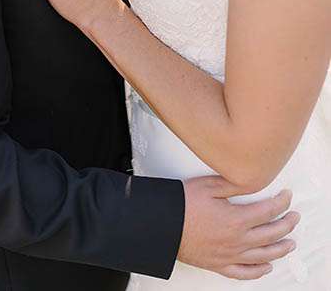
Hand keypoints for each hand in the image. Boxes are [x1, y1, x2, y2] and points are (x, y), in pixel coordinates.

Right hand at [179, 176, 298, 279]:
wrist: (161, 225)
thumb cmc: (180, 205)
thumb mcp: (207, 186)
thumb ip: (233, 184)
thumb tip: (252, 182)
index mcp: (237, 219)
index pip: (270, 210)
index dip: (282, 202)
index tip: (287, 196)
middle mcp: (239, 240)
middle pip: (273, 233)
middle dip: (288, 224)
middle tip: (294, 217)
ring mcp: (230, 255)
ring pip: (265, 255)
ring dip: (282, 249)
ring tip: (290, 243)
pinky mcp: (219, 265)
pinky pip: (245, 273)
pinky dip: (259, 271)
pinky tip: (266, 267)